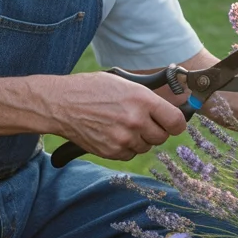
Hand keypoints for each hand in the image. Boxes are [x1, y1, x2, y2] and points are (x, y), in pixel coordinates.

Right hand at [46, 72, 187, 160]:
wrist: (61, 104)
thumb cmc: (91, 89)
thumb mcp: (123, 83)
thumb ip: (147, 96)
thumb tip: (169, 106)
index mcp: (142, 100)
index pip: (176, 122)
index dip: (175, 123)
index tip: (172, 122)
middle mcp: (136, 121)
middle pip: (162, 137)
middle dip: (155, 130)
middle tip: (142, 121)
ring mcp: (124, 139)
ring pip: (146, 147)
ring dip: (139, 139)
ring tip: (122, 125)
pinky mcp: (112, 152)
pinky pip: (130, 154)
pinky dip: (125, 147)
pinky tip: (113, 133)